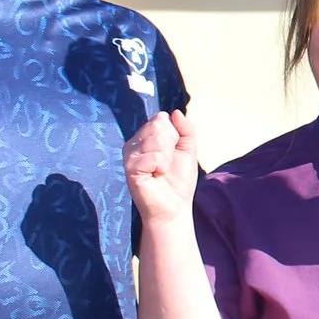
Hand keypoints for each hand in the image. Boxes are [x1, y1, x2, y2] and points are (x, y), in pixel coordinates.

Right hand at [124, 110, 200, 224]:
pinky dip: (161, 167)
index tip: (173, 152)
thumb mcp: (188, 150)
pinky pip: (153, 156)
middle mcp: (135, 143)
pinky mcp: (130, 168)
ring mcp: (130, 155)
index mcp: (146, 136)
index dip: (174, 136)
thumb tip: (175, 112)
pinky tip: (155, 176)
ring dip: (167, 158)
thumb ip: (185, 129)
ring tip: (161, 171)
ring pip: (155, 139)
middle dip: (171, 146)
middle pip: (158, 126)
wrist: (175, 206)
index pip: (161, 118)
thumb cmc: (179, 179)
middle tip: (167, 163)